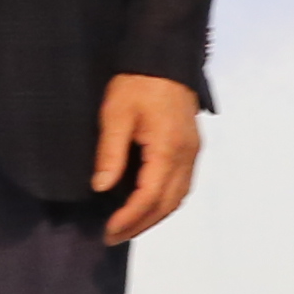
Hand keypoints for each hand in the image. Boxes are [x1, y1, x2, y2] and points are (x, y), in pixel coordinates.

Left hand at [92, 74, 203, 243]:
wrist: (164, 56)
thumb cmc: (137, 83)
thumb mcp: (115, 114)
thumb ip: (110, 153)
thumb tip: (101, 188)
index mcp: (168, 149)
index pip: (150, 196)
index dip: (129, 218)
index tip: (108, 231)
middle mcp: (186, 155)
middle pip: (167, 204)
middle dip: (140, 224)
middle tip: (113, 237)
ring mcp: (192, 152)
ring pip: (178, 197)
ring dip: (154, 216)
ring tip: (128, 227)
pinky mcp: (191, 146)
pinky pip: (182, 185)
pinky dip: (165, 201)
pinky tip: (147, 204)